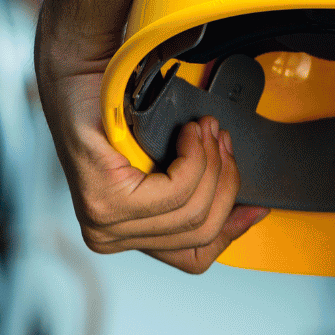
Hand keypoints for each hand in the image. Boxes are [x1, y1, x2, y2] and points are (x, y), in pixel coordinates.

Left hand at [35, 30, 267, 273]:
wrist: (78, 76)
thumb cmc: (114, 113)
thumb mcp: (158, 165)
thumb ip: (189, 193)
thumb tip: (246, 212)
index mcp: (125, 237)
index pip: (194, 258)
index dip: (232, 230)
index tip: (256, 206)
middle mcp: (109, 237)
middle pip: (201, 228)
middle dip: (225, 180)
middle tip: (221, 139)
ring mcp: (103, 220)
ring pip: (192, 207)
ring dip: (211, 160)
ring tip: (205, 128)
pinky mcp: (104, 197)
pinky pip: (176, 189)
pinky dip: (194, 155)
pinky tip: (188, 131)